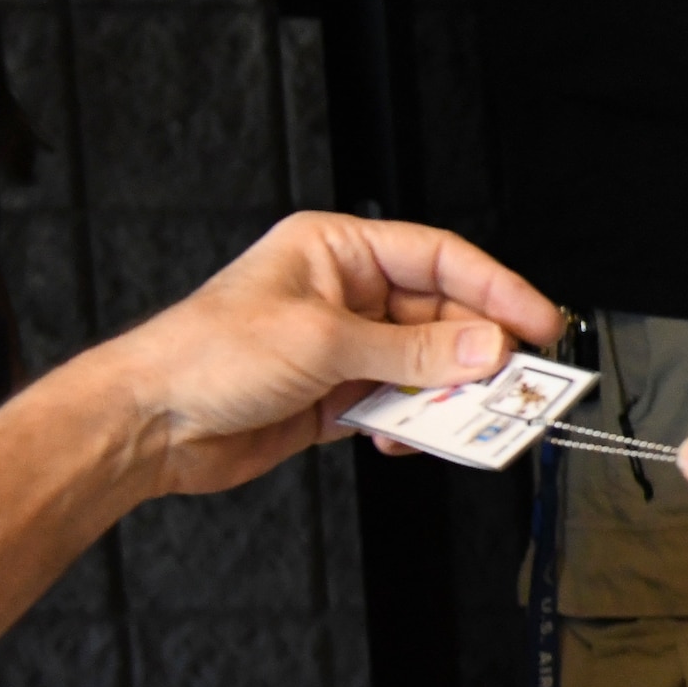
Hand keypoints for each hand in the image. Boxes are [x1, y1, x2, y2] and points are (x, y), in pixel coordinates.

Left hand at [109, 212, 563, 496]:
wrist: (149, 424)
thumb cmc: (206, 356)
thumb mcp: (322, 343)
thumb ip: (412, 353)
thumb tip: (485, 349)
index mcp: (337, 250)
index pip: (439, 258)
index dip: (496, 288)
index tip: (538, 321)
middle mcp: (344, 294)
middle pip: (439, 317)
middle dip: (476, 351)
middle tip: (515, 382)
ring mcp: (342, 348)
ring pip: (424, 367)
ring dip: (444, 395)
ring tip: (463, 416)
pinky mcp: (335, 397)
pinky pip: (397, 405)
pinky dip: (411, 423)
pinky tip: (403, 436)